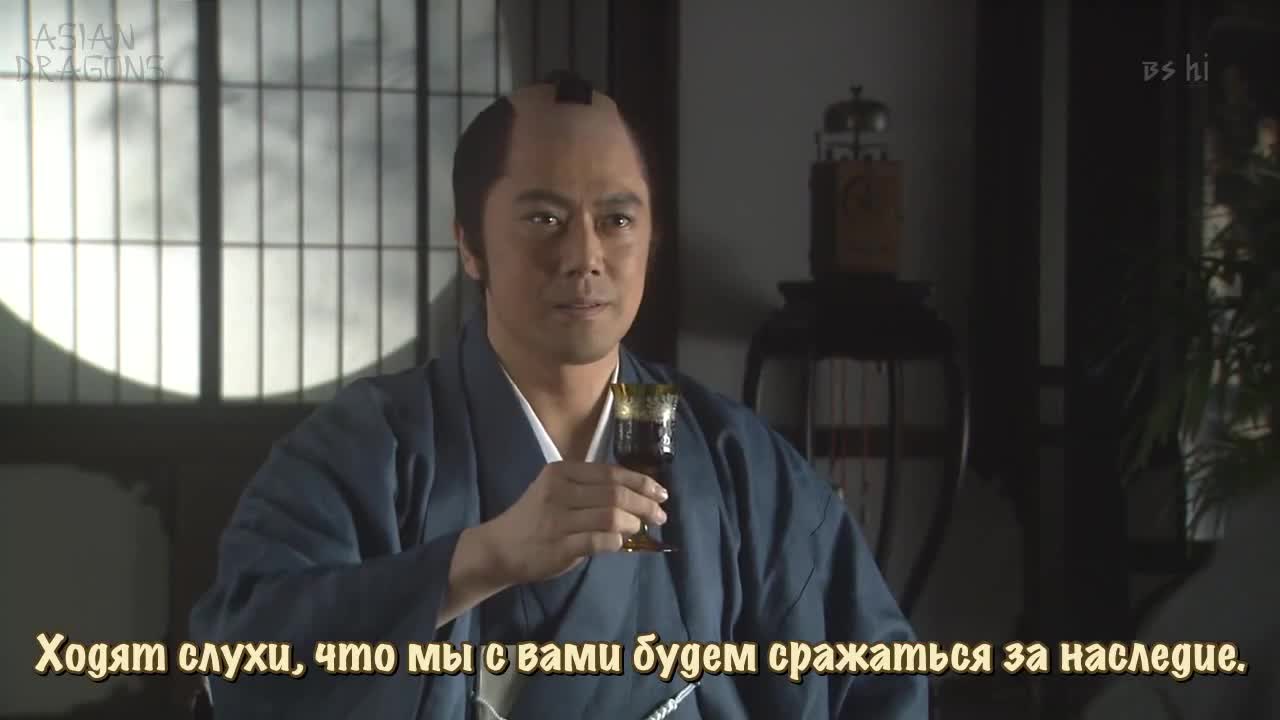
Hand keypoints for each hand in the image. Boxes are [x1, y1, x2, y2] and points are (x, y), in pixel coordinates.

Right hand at [481, 461, 668, 585]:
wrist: (499, 548)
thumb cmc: (535, 518)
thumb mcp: (557, 491)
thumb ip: (591, 490)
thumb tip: (637, 495)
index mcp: (562, 472)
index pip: (611, 473)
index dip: (641, 482)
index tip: (660, 492)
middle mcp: (560, 490)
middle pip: (616, 494)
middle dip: (645, 504)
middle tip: (660, 514)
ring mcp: (559, 519)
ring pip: (611, 516)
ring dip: (634, 523)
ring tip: (641, 528)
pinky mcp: (560, 546)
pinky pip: (600, 541)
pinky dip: (616, 541)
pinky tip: (620, 543)